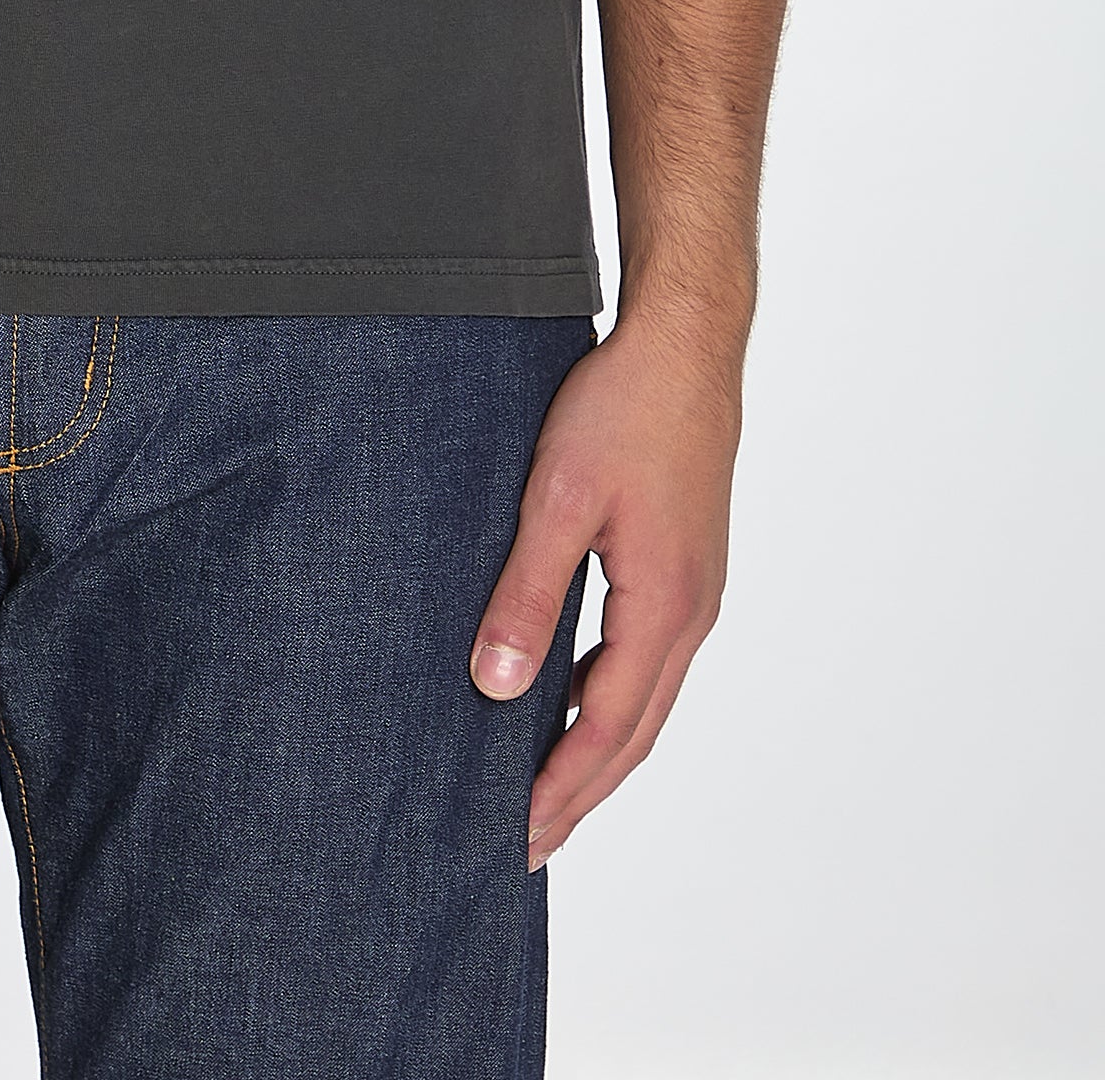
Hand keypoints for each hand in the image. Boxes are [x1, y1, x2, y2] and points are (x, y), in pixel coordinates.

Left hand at [469, 317, 740, 869]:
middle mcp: (691, 613)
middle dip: (580, 792)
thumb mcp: (558, 499)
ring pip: (644, 698)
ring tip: (542, 788)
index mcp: (663, 606)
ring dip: (595, 748)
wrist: (686, 345)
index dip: (562, 787)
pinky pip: (645, 656)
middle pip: (634, 731)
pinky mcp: (683, 565)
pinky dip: (606, 694)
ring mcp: (694, 591)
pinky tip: (565, 693)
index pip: (607, 727)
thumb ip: (528, 594)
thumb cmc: (624, 409)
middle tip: (525, 846)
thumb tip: (495, 684)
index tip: (519, 837)